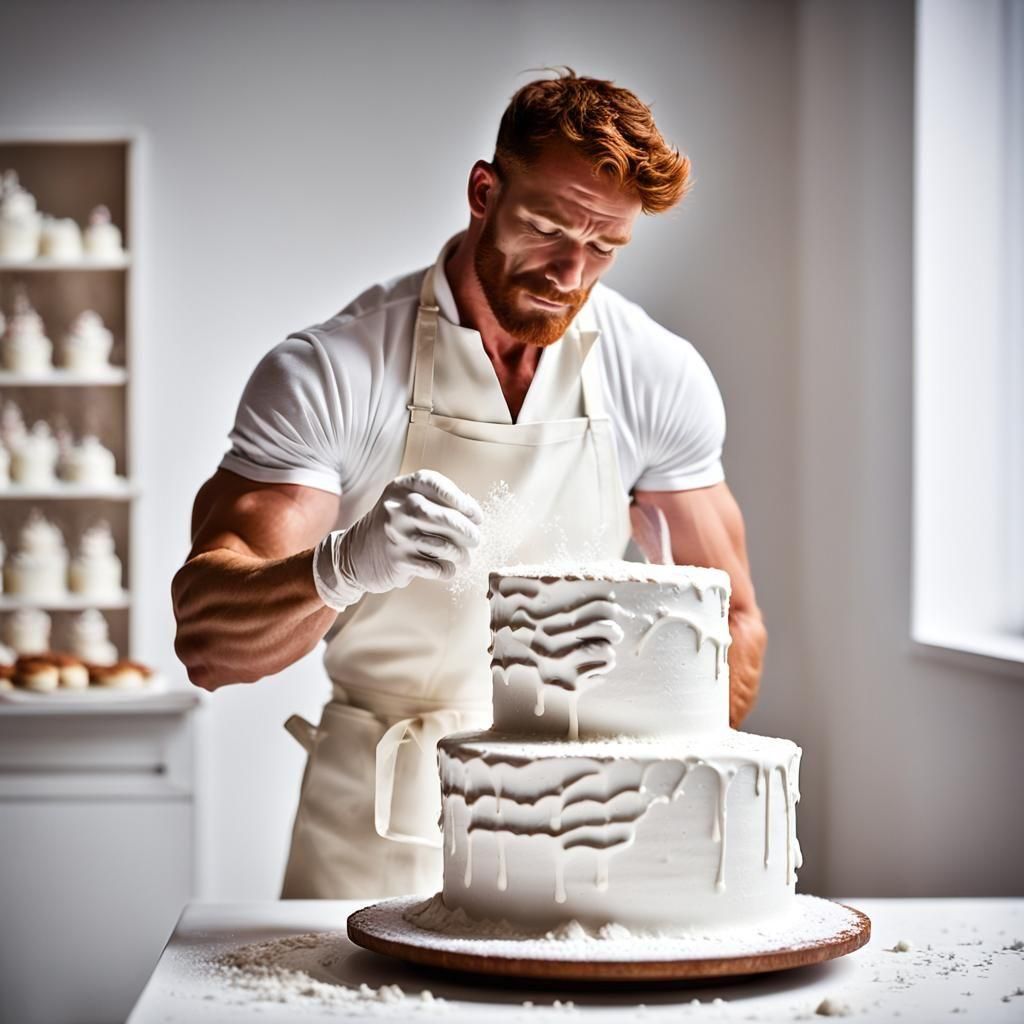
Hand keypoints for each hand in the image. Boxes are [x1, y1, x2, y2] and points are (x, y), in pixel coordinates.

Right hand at [312, 470, 482, 609]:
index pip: (436, 485)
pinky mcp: (397, 560)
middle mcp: (397, 508)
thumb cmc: (392, 526)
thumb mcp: (405, 503)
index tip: (475, 515)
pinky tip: (448, 569)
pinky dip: (447, 570)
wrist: (354, 555)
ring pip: (442, 545)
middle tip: (476, 538)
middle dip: (466, 529)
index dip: (461, 500)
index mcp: (401, 488)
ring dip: (460, 554)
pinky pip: (434, 567)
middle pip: (442, 517)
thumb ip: (435, 501)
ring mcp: (396, 535)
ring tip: (464, 557)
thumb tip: (473, 512)